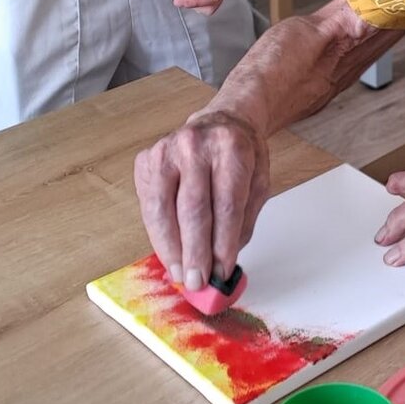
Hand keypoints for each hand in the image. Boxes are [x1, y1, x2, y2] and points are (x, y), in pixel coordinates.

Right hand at [133, 109, 269, 290]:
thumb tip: (223, 265)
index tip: (221, 271)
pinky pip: (148, 205)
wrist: (221, 121)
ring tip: (179, 274)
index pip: (226, 204)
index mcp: (231, 147)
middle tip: (196, 281)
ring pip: (163, 209)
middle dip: (194, 252)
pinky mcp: (146, 159)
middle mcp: (195, 144)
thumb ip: (243, 222)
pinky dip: (158, 234)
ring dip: (170, 248)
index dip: (222, 243)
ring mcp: (166, 150)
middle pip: (193, 209)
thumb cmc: (241, 156)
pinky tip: (168, 252)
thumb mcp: (258, 182)